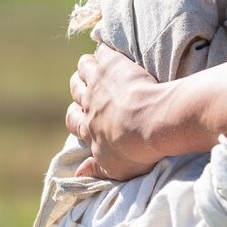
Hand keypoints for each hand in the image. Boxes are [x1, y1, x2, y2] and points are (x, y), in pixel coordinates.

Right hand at [66, 46, 161, 179]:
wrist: (154, 123)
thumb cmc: (138, 150)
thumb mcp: (116, 169)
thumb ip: (96, 169)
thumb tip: (78, 176)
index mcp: (89, 128)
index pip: (73, 120)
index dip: (77, 115)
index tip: (85, 115)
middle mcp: (89, 103)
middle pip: (75, 90)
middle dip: (80, 87)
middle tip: (92, 87)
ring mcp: (99, 82)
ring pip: (84, 67)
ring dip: (89, 66)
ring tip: (100, 66)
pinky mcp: (113, 65)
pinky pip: (102, 51)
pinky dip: (107, 50)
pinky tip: (115, 51)